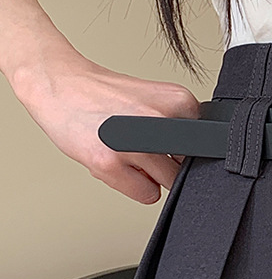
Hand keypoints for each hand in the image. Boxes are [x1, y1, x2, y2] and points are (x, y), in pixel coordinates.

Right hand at [11, 48, 200, 203]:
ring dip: (148, 175)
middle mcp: (162, 120)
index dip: (183, 151)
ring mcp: (137, 143)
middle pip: (188, 168)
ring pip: (168, 183)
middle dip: (166, 164)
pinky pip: (147, 195)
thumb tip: (200, 167)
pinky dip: (132, 185)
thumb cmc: (107, 97)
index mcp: (180, 101)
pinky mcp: (111, 163)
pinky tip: (113, 159)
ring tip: (125, 150)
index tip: (167, 144)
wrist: (59, 84)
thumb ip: (181, 129)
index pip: (205, 148)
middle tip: (139, 145)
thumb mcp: (157, 100)